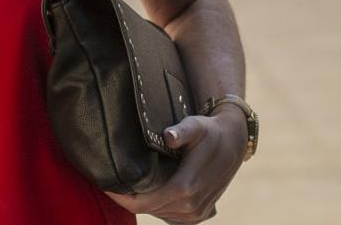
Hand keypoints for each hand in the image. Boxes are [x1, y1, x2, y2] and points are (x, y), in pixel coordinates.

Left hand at [105, 108, 247, 223]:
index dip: (121, 198)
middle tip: (113, 181)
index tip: (106, 185)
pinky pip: (170, 215)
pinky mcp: (199, 215)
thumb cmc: (210, 132)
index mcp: (185, 187)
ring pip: (158, 213)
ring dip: (143, 202)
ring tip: (128, 185)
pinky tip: (150, 191)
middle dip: (129, 198)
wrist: (234, 143)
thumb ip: (181, 131)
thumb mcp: (196, 125)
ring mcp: (195, 213)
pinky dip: (157, 205)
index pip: (143, 203)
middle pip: (147, 209)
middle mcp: (190, 206)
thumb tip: (168, 136)